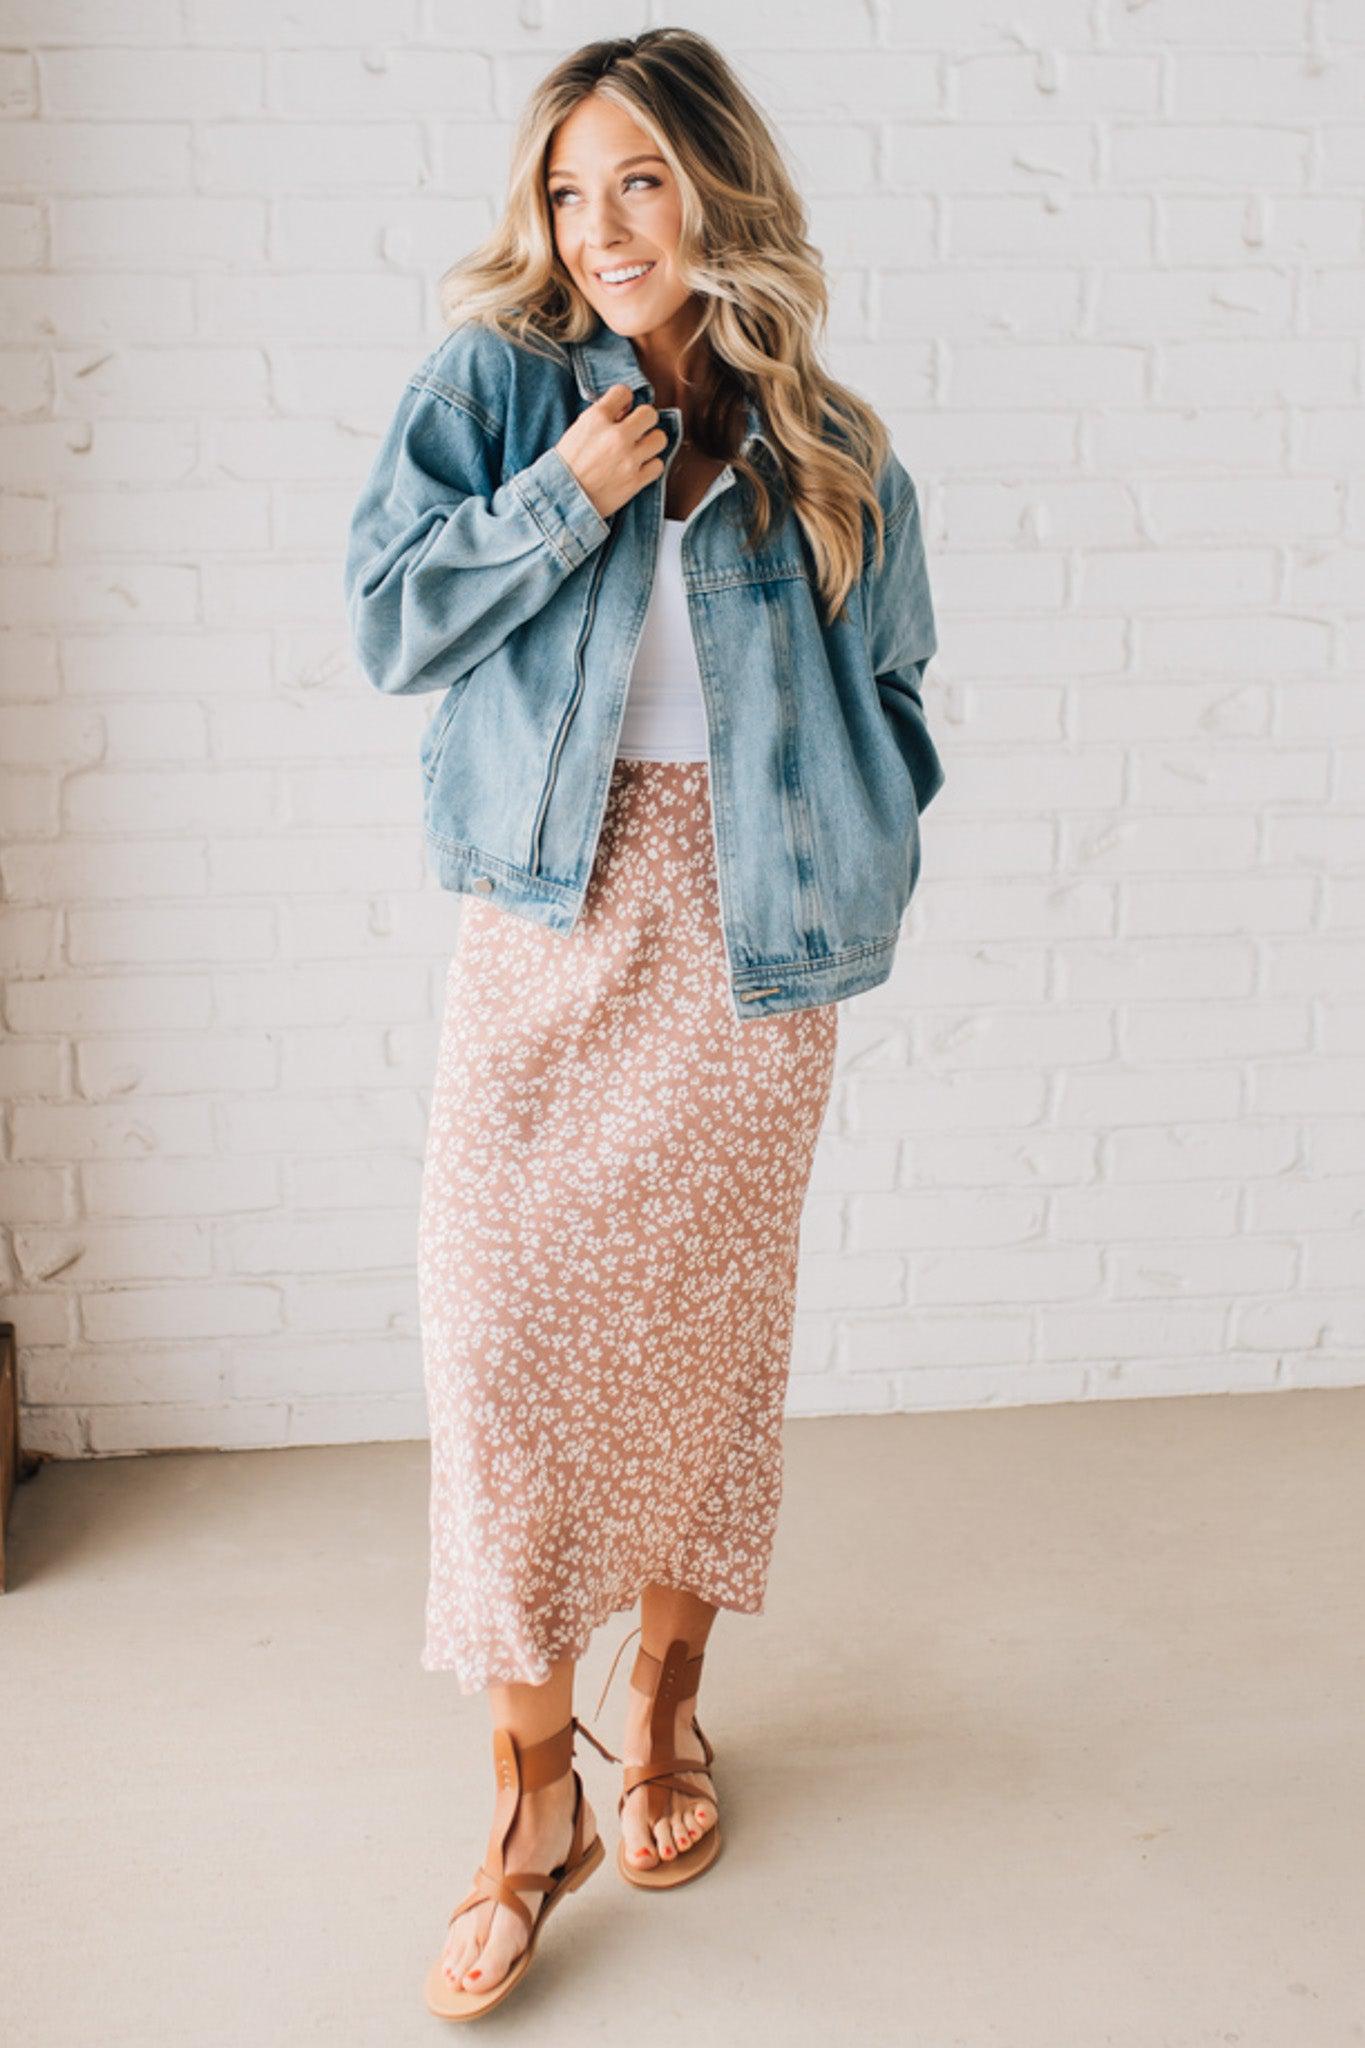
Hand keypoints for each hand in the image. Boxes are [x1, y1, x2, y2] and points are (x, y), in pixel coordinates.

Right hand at [555, 383, 666, 521]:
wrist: (561, 499)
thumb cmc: (566, 466)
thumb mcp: (577, 430)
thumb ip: (601, 417)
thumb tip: (625, 411)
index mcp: (597, 418)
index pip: (624, 392)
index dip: (624, 401)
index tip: (623, 411)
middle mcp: (616, 436)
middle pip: (649, 414)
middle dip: (643, 420)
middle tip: (637, 429)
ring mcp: (628, 459)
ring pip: (659, 439)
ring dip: (651, 443)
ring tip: (640, 449)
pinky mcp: (636, 481)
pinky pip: (658, 465)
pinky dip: (650, 466)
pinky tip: (639, 467)